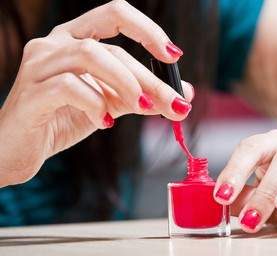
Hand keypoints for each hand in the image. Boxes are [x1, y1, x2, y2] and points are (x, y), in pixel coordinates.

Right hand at [0, 0, 192, 186]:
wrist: (21, 148)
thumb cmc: (63, 119)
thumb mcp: (110, 104)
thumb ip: (142, 96)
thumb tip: (184, 95)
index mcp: (75, 39)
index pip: (115, 14)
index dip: (147, 29)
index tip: (173, 55)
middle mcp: (55, 44)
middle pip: (111, 47)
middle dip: (149, 78)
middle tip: (175, 103)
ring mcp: (39, 65)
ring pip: (91, 56)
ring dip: (126, 84)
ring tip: (142, 108)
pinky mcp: (31, 92)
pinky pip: (69, 87)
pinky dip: (96, 105)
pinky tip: (104, 122)